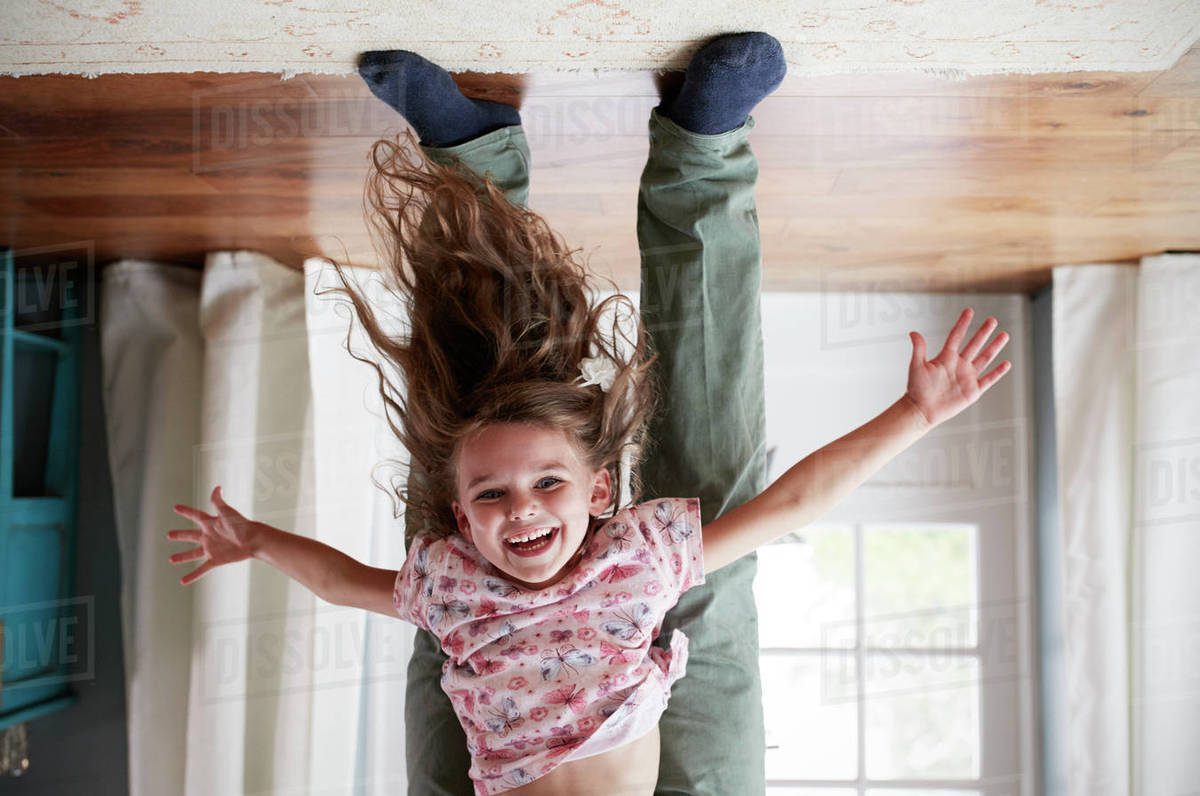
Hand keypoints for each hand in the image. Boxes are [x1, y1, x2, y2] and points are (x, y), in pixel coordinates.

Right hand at [167, 485, 261, 584]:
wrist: (253, 540)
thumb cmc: (241, 524)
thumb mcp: (227, 512)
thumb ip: (217, 502)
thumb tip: (216, 487)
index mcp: (210, 523)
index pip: (195, 516)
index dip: (185, 511)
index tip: (175, 508)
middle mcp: (209, 536)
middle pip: (190, 535)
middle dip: (180, 535)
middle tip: (169, 534)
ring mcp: (211, 548)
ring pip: (193, 553)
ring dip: (182, 556)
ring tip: (171, 559)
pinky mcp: (216, 559)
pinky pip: (201, 568)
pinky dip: (192, 575)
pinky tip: (183, 581)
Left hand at [905, 307, 1010, 427]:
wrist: (921, 410)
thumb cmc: (916, 389)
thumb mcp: (916, 366)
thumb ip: (919, 350)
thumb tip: (913, 332)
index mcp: (946, 357)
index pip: (956, 336)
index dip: (963, 324)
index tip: (969, 310)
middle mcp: (958, 365)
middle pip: (974, 344)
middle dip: (983, 332)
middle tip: (993, 320)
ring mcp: (967, 377)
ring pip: (984, 359)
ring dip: (994, 347)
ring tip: (1004, 335)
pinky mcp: (973, 391)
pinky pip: (988, 379)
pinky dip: (998, 372)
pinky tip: (1007, 363)